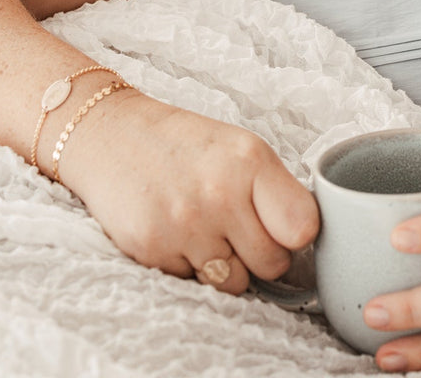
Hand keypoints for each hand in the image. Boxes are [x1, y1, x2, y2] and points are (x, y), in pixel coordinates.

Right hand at [58, 89, 319, 293]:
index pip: (302, 227)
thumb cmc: (186, 144)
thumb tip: (307, 239)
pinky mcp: (152, 248)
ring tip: (208, 229)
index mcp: (251, 160)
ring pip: (235, 283)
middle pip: (272, 263)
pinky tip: (177, 233)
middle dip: (261, 253)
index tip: (286, 228)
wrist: (113, 137)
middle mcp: (220, 192)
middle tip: (240, 228)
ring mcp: (185, 224)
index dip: (296, 234)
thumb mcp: (241, 148)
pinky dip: (190, 266)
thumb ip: (276, 190)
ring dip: (227, 266)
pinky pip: (194, 283)